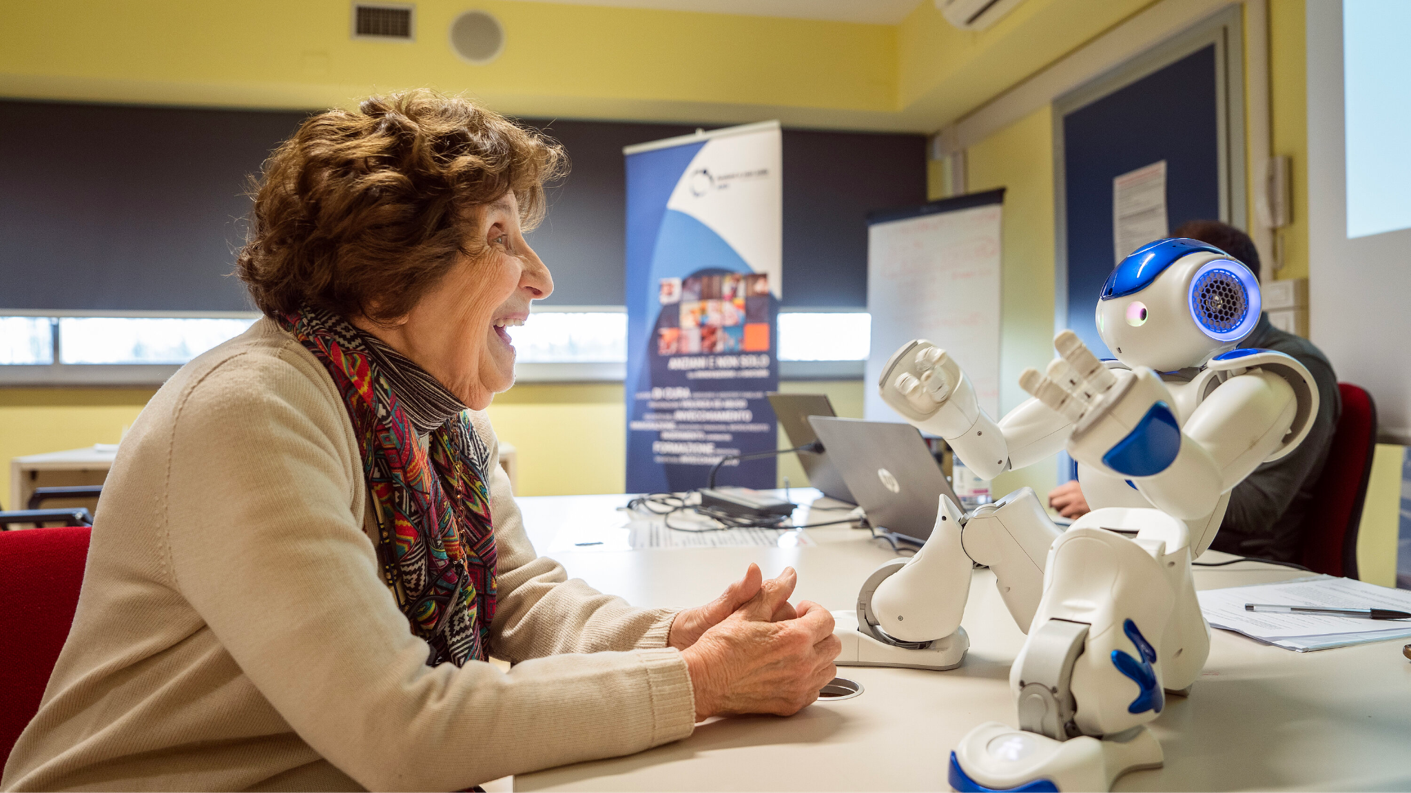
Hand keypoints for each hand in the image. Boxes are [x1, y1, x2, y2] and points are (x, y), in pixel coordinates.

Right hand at [679, 568, 840, 720]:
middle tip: (800, 629)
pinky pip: (815, 689)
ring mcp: (799, 687)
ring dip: (818, 655)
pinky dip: (809, 678)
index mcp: (795, 638)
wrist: (703, 680)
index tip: (803, 611)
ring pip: (828, 669)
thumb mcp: (748, 611)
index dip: (814, 610)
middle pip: (832, 644)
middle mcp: (803, 664)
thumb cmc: (720, 649)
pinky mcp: (791, 704)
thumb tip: (788, 576)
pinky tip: (791, 669)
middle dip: (819, 632)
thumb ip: (774, 590)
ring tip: (796, 649)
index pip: (826, 619)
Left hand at [1048, 480, 1090, 518]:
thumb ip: (1067, 491)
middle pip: (1054, 503)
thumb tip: (1053, 498)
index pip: (1052, 494)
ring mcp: (1077, 503)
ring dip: (1064, 514)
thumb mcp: (1079, 487)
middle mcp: (1072, 493)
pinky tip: (1076, 516)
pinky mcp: (1081, 512)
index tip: (1052, 505)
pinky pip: (1070, 518)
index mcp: (1070, 486)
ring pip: (1060, 512)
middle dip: (1057, 508)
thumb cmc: (1092, 493)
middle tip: (1063, 509)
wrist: (1107, 497)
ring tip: (1071, 513)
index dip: (1051, 501)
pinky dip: (1071, 519)